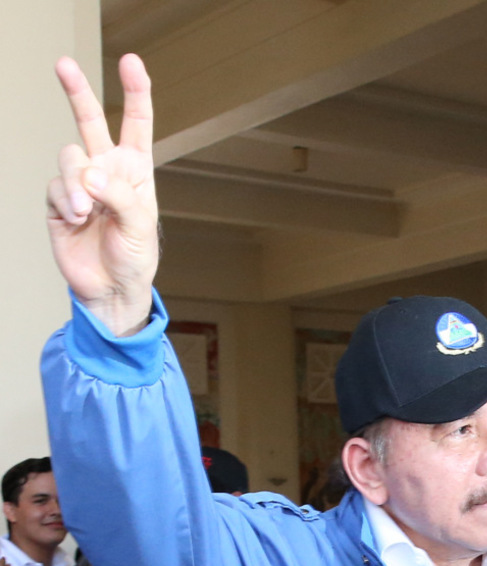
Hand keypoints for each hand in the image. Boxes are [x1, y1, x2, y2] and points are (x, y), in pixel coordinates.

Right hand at [47, 54, 157, 336]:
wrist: (111, 290)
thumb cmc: (134, 258)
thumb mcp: (140, 226)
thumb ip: (119, 195)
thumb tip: (89, 175)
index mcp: (134, 170)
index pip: (136, 123)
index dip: (134, 91)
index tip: (130, 62)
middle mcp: (106, 170)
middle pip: (89, 121)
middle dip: (76, 91)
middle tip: (63, 64)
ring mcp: (80, 184)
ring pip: (69, 157)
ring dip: (77, 183)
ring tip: (86, 211)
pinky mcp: (58, 202)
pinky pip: (55, 186)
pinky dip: (65, 201)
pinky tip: (76, 219)